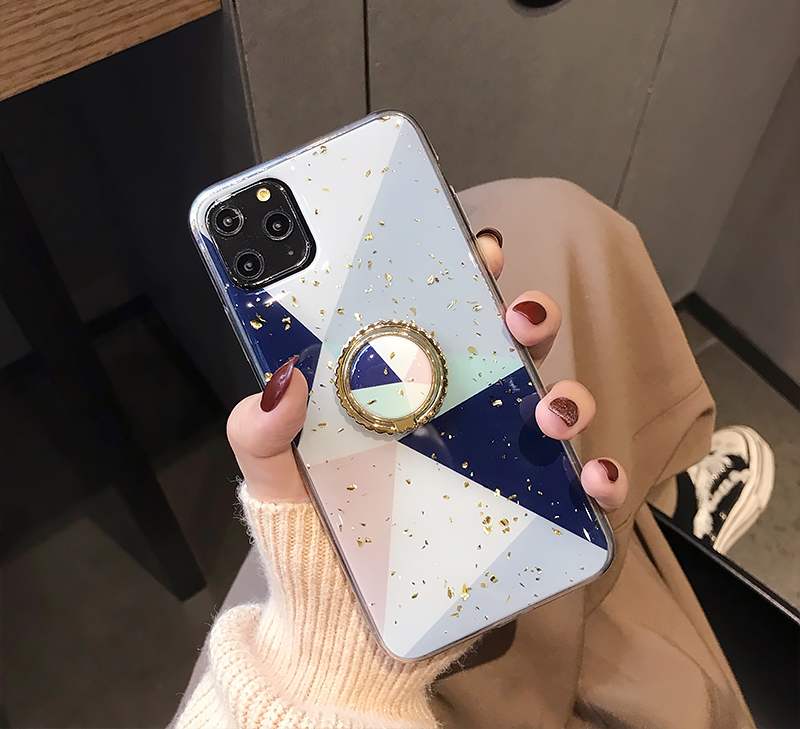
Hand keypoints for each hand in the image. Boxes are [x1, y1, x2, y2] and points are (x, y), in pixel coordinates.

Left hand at [227, 227, 627, 511]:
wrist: (338, 623)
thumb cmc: (313, 532)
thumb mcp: (274, 477)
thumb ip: (262, 430)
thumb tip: (282, 380)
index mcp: (404, 386)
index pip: (442, 313)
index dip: (467, 269)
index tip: (476, 246)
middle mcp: (460, 413)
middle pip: (510, 346)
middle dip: (529, 316)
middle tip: (515, 318)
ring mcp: (496, 463)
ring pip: (553, 406)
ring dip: (568, 395)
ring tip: (549, 412)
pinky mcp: (522, 519)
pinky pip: (576, 493)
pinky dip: (599, 479)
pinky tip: (594, 477)